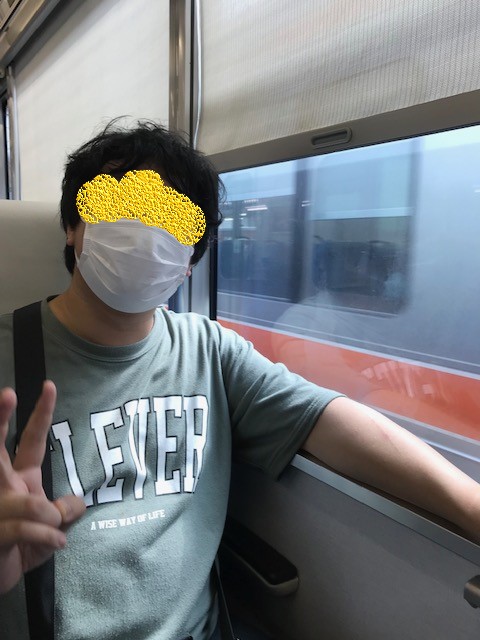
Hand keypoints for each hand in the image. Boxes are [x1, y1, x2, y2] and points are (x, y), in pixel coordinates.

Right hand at [0, 381, 85, 593]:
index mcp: (18, 478)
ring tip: (58, 530)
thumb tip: (78, 503)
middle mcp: (1, 487)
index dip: (40, 414)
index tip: (50, 386)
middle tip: (7, 392)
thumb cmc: (22, 548)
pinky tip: (57, 544)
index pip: (29, 440)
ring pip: (22, 499)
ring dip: (46, 515)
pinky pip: (24, 527)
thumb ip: (66, 511)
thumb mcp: (53, 528)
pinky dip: (47, 536)